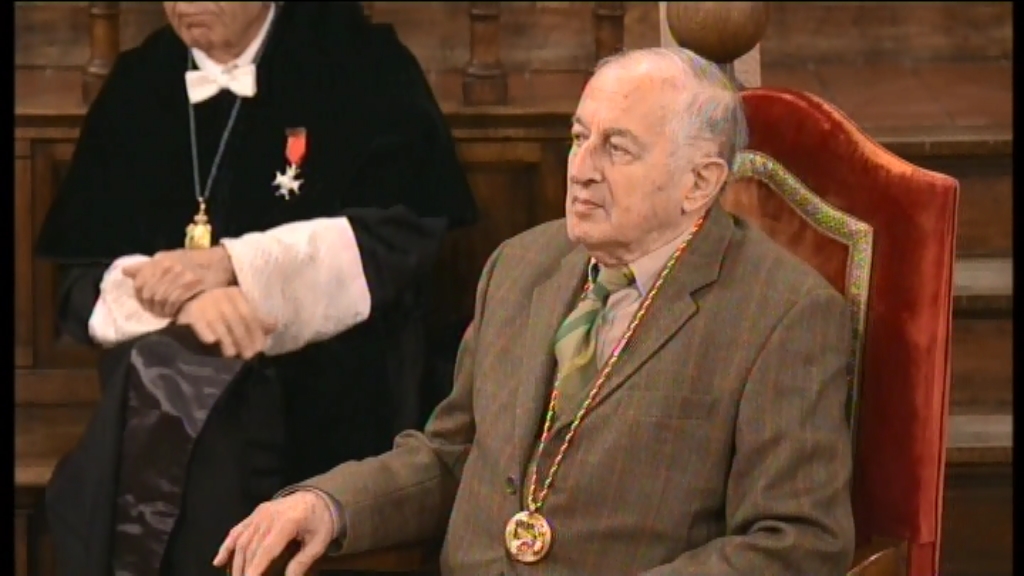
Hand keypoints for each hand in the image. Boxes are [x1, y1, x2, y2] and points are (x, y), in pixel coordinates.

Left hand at [123, 247, 235, 317]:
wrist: (221, 262)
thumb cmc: (193, 262)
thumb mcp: (168, 259)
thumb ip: (147, 267)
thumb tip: (124, 271)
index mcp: (161, 260)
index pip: (140, 282)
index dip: (140, 296)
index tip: (146, 304)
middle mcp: (169, 266)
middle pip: (150, 293)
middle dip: (151, 306)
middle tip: (156, 312)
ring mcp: (182, 275)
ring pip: (162, 299)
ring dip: (162, 310)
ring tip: (166, 314)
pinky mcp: (194, 284)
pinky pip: (176, 301)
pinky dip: (173, 310)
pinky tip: (175, 313)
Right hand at [177, 286, 275, 358]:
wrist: (189, 300)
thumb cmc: (220, 310)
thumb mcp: (238, 310)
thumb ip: (256, 320)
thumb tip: (275, 326)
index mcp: (236, 294)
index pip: (249, 315)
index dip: (256, 332)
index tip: (260, 349)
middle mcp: (221, 295)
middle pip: (235, 320)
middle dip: (244, 340)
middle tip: (248, 356)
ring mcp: (205, 302)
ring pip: (219, 323)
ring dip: (227, 340)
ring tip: (232, 355)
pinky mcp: (191, 311)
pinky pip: (200, 323)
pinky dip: (206, 333)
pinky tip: (212, 343)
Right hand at [213, 491, 337, 575]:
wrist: (318, 497)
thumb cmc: (321, 521)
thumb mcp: (319, 542)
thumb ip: (303, 562)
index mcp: (287, 522)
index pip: (266, 550)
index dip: (255, 569)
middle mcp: (269, 516)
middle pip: (251, 548)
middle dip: (245, 570)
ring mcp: (260, 513)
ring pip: (242, 541)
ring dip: (236, 563)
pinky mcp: (255, 513)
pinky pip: (238, 530)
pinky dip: (227, 546)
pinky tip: (218, 561)